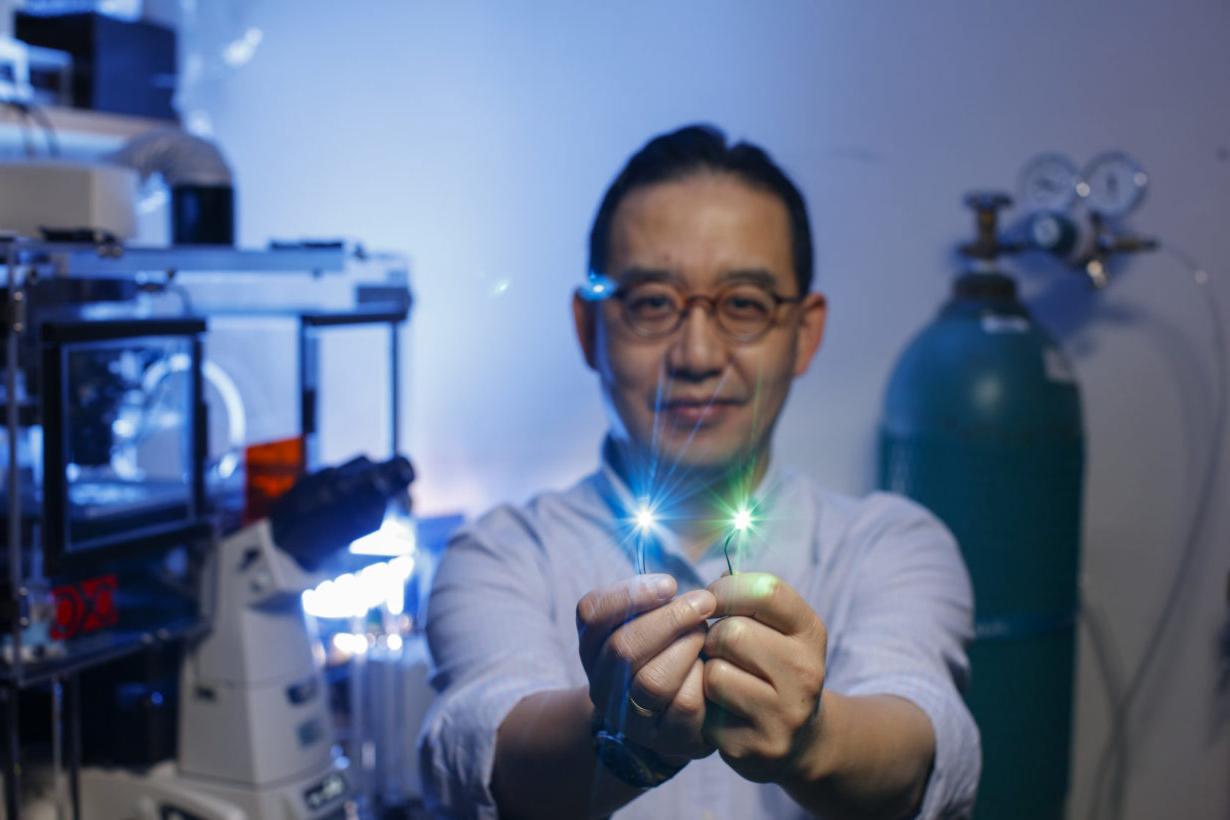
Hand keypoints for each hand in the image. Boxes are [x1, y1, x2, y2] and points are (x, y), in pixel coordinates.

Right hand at [576, 574, 717, 759]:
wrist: (675, 720)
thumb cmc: (667, 655)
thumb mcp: (650, 624)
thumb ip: (657, 601)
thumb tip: (687, 583)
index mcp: (592, 646)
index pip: (591, 613)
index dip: (630, 593)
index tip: (670, 584)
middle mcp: (602, 683)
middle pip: (623, 647)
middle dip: (670, 618)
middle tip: (704, 603)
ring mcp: (631, 717)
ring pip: (652, 680)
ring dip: (687, 647)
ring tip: (707, 634)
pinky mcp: (666, 738)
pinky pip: (684, 704)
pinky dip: (702, 677)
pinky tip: (710, 665)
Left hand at [702, 573, 827, 782]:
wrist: (800, 739)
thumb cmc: (774, 667)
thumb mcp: (778, 627)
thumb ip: (748, 598)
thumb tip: (712, 582)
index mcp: (811, 632)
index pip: (765, 591)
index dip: (727, 589)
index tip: (714, 601)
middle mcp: (806, 673)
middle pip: (732, 633)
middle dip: (714, 638)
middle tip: (720, 650)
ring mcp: (784, 714)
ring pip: (716, 672)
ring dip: (708, 672)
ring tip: (723, 679)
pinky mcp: (756, 746)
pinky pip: (707, 710)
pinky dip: (705, 705)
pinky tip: (723, 709)